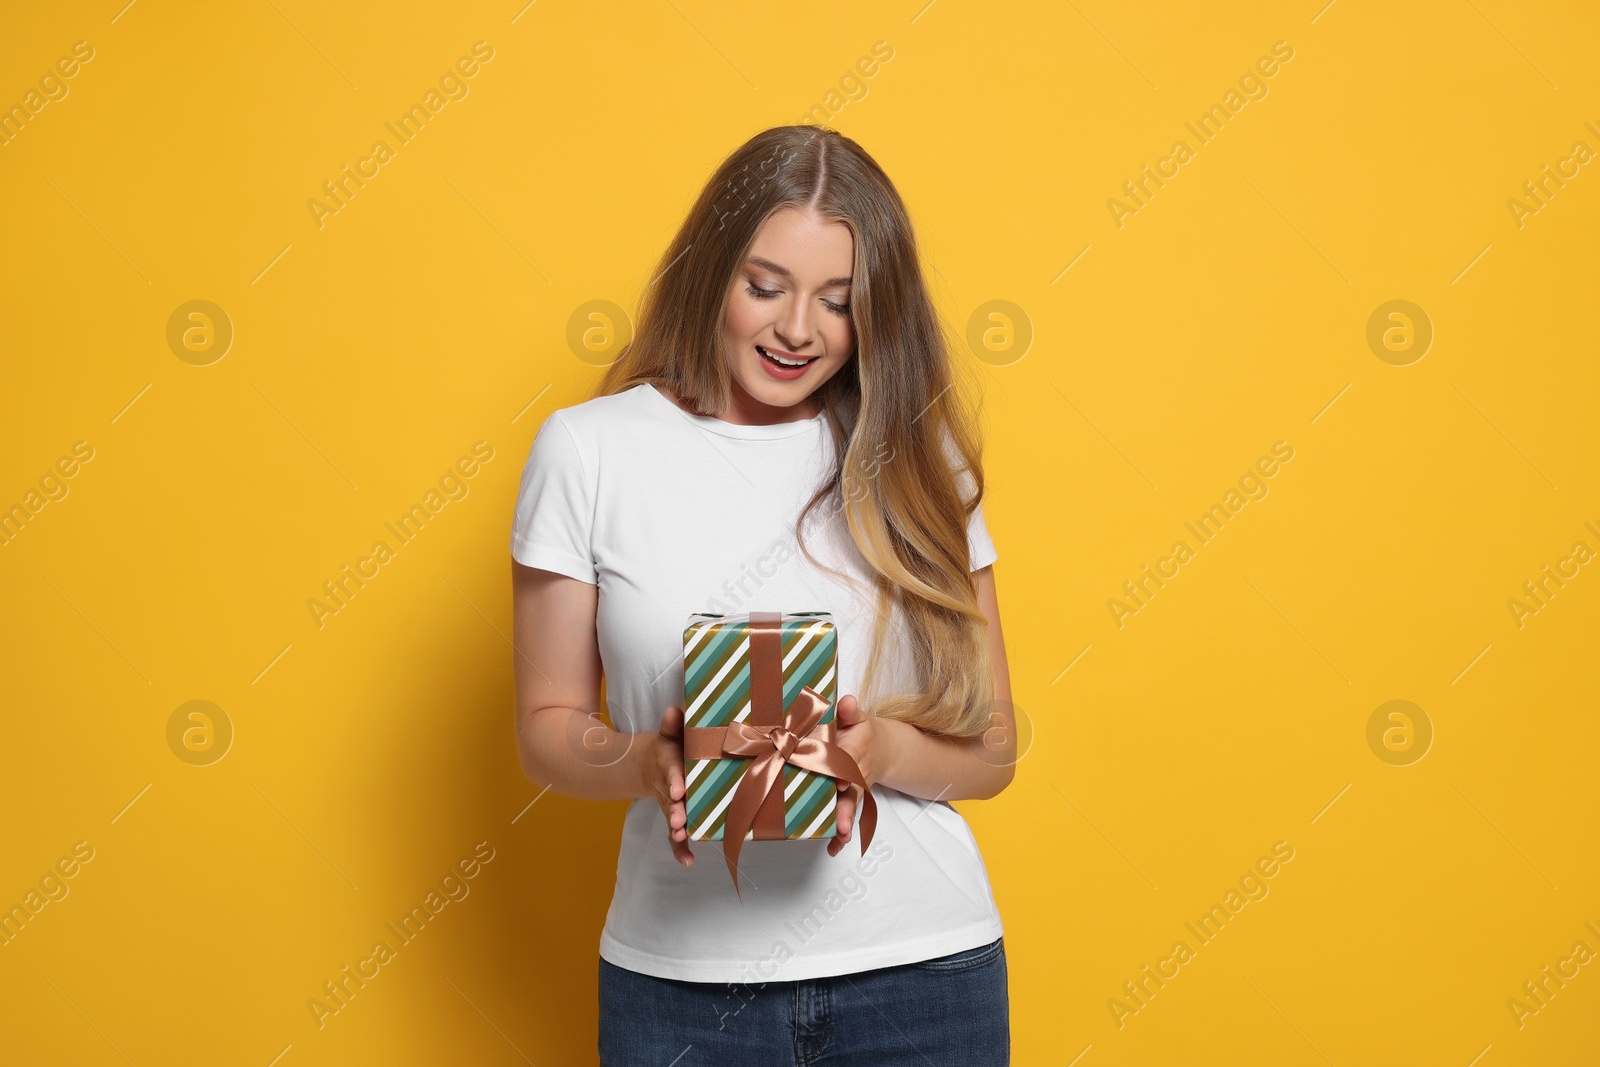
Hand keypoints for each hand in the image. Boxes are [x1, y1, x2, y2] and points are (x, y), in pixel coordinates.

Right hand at [646, 705, 693, 867]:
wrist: (647, 765)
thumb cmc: (670, 747)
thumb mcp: (668, 733)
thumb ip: (671, 724)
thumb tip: (674, 710)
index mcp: (669, 766)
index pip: (672, 772)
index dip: (675, 781)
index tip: (679, 790)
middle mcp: (668, 788)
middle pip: (670, 802)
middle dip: (675, 812)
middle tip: (680, 822)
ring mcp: (670, 804)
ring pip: (671, 820)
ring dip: (676, 831)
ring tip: (682, 839)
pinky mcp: (674, 816)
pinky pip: (674, 835)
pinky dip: (679, 849)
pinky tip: (688, 862)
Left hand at [828, 694, 896, 857]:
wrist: (880, 748)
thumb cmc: (859, 731)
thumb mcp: (857, 717)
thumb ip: (850, 711)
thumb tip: (848, 702)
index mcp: (855, 750)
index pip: (849, 760)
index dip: (844, 771)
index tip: (840, 782)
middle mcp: (856, 772)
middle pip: (852, 791)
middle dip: (846, 808)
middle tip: (841, 825)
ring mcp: (855, 788)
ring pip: (850, 807)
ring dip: (846, 823)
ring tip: (840, 839)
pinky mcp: (851, 799)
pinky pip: (848, 816)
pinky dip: (842, 834)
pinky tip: (835, 847)